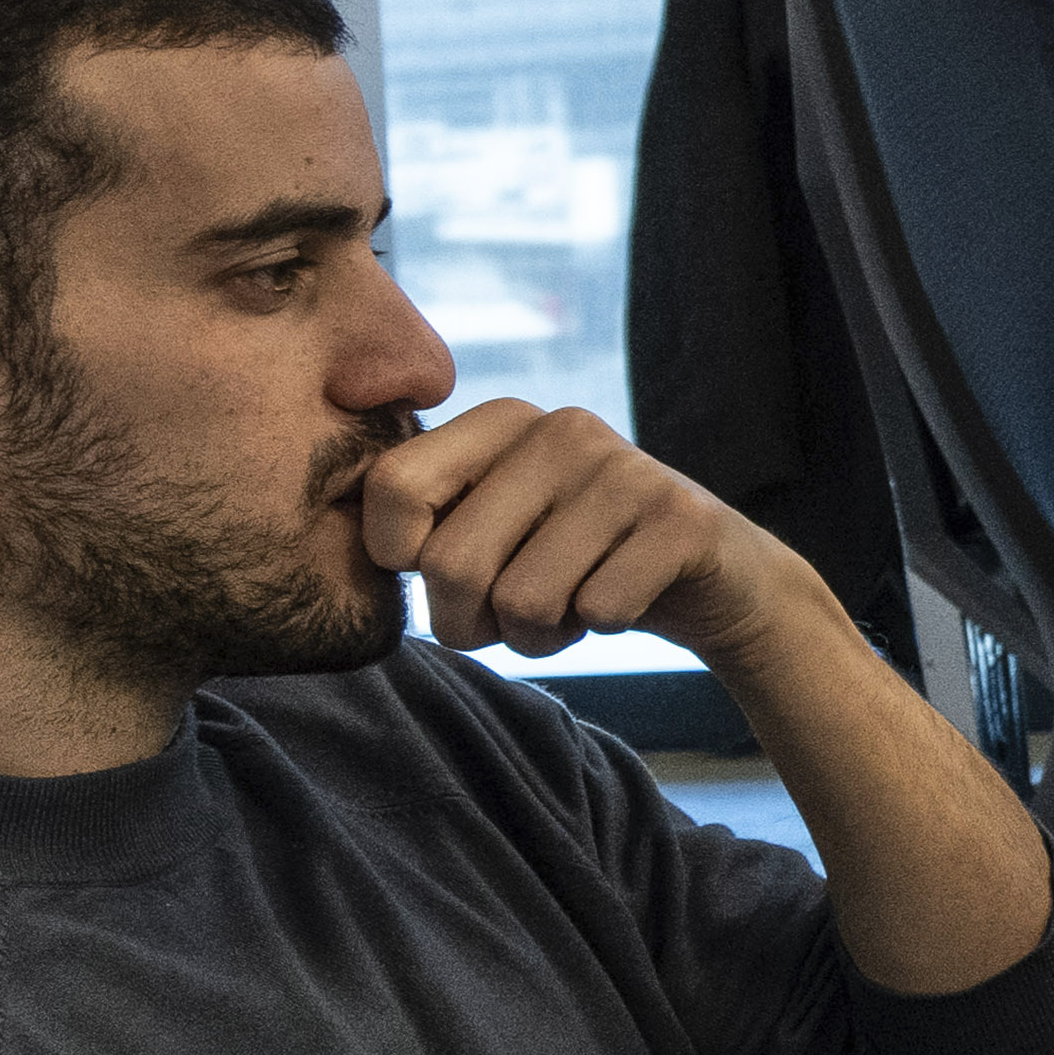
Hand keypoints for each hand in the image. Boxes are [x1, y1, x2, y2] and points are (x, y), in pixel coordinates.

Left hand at [357, 396, 790, 661]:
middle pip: (451, 564)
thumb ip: (428, 519)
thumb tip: (342, 544)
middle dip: (469, 622)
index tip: (435, 570)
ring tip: (570, 607)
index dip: (398, 559)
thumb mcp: (494, 525)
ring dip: (540, 635)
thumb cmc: (574, 559)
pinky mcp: (682, 519)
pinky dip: (602, 628)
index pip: (392, 488)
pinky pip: (598, 612)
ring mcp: (626, 469)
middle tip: (506, 617)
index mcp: (501, 420)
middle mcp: (560, 427)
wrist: (711, 576)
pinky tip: (623, 600)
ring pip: (524, 601)